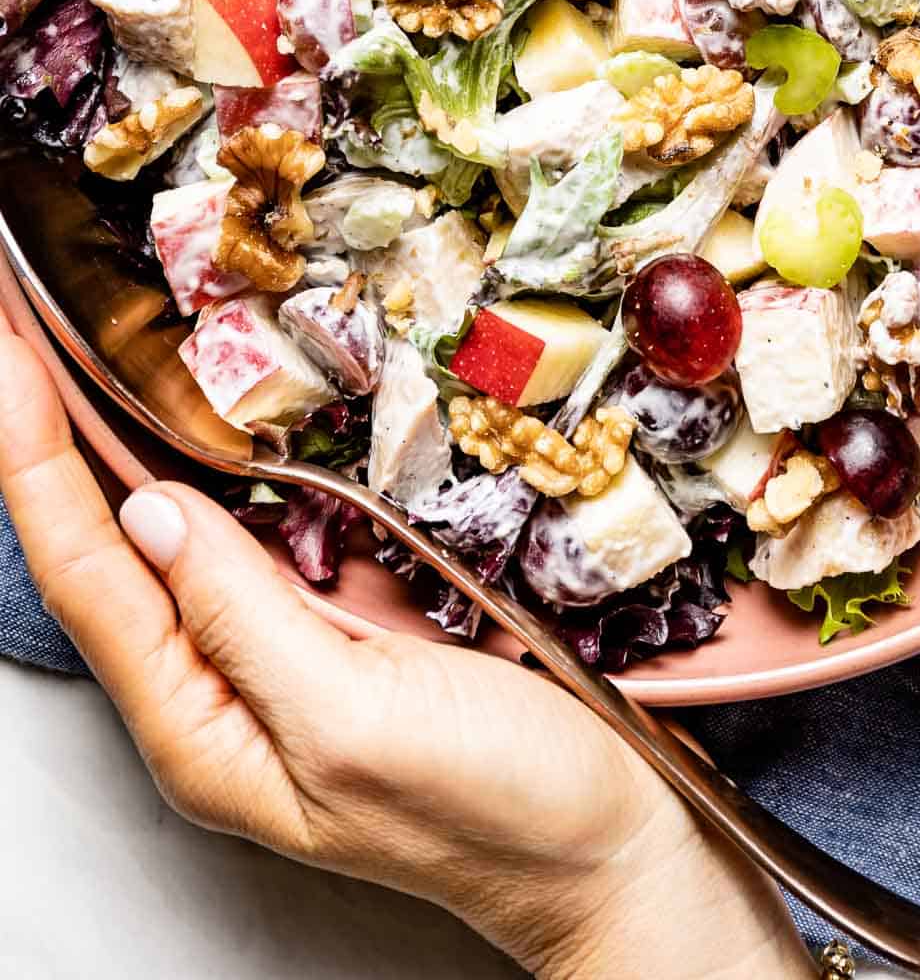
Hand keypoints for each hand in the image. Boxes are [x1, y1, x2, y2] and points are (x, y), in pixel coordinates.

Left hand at [0, 307, 808, 979]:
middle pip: (102, 539)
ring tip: (70, 344)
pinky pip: (253, 524)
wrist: (609, 848)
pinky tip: (198, 409)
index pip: (84, 570)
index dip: (31, 452)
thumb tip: (152, 512)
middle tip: (15, 321)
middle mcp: (220, 685)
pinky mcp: (341, 616)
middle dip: (47, 426)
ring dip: (114, 430)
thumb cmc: (499, 811)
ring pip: (171, 524)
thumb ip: (245, 621)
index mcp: (201, 728)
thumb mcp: (356, 723)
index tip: (4, 348)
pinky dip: (213, 454)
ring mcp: (280, 648)